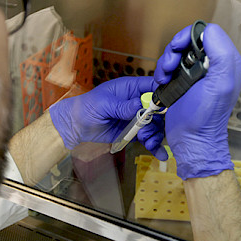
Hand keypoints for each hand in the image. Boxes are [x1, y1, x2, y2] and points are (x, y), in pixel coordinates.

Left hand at [49, 76, 167, 159]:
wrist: (75, 126)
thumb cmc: (86, 107)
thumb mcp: (103, 104)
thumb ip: (122, 106)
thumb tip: (139, 105)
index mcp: (129, 88)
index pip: (152, 86)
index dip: (162, 94)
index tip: (165, 106)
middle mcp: (135, 102)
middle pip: (157, 109)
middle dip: (157, 121)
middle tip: (149, 130)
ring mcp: (135, 117)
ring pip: (154, 125)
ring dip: (155, 134)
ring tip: (148, 142)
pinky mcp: (133, 131)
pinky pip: (147, 137)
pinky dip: (154, 145)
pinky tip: (160, 153)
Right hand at [154, 23, 240, 178]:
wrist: (191, 140)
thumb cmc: (205, 116)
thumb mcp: (220, 83)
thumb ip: (221, 53)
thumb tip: (207, 31)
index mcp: (226, 61)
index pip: (206, 33)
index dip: (188, 37)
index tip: (177, 49)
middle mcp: (213, 65)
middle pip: (189, 41)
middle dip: (174, 51)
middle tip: (169, 66)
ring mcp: (197, 74)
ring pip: (178, 53)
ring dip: (166, 62)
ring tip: (164, 77)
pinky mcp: (183, 82)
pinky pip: (171, 66)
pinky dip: (163, 71)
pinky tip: (163, 82)